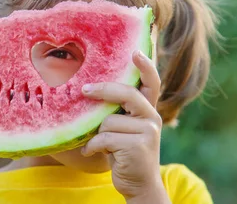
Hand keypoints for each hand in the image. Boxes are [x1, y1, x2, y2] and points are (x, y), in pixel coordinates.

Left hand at [81, 50, 169, 202]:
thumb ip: (118, 111)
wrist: (139, 185)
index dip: (145, 66)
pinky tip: (91, 153)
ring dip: (97, 134)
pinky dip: (93, 147)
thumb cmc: (124, 153)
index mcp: (148, 110)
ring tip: (97, 144)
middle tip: (84, 90)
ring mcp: (148, 132)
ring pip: (109, 121)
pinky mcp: (138, 146)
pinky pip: (104, 138)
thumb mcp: (123, 129)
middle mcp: (152, 118)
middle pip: (126, 94)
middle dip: (103, 90)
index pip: (152, 83)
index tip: (135, 51)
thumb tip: (90, 89)